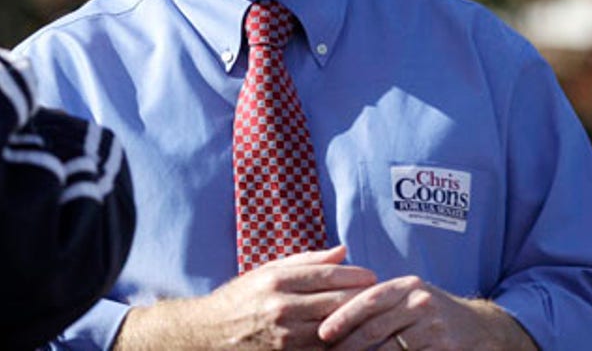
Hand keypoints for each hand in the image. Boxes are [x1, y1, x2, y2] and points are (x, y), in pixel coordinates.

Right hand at [114, 245, 376, 349]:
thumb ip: (306, 261)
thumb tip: (343, 251)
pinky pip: (324, 350)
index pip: (327, 276)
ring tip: (374, 318)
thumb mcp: (267, 271)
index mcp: (276, 281)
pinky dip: (341, 343)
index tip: (372, 275)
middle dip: (363, 299)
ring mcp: (286, 338)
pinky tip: (353, 338)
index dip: (355, 275)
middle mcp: (281, 308)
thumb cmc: (241, 298)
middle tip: (382, 296)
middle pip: (336, 303)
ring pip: (335, 330)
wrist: (209, 334)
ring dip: (357, 324)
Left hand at [316, 275, 536, 350]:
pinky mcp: (445, 349)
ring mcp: (435, 328)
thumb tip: (333, 314)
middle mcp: (421, 303)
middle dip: (347, 345)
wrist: (483, 328)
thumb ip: (380, 301)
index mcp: (407, 287)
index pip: (368, 300)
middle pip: (375, 328)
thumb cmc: (433, 313)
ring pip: (389, 350)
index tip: (322, 332)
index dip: (342, 317)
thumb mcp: (410, 297)